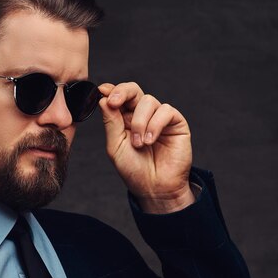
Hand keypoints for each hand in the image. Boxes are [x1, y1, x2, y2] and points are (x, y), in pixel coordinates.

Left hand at [98, 82, 194, 213]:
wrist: (155, 188)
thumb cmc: (134, 170)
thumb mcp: (116, 146)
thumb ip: (111, 122)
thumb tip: (103, 99)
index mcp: (124, 119)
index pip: (118, 96)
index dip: (111, 91)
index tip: (102, 92)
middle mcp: (141, 115)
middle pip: (133, 90)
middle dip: (122, 92)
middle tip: (114, 102)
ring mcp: (159, 117)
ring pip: (148, 101)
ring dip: (140, 122)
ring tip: (139, 143)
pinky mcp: (176, 122)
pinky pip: (165, 111)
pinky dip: (155, 124)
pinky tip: (151, 140)